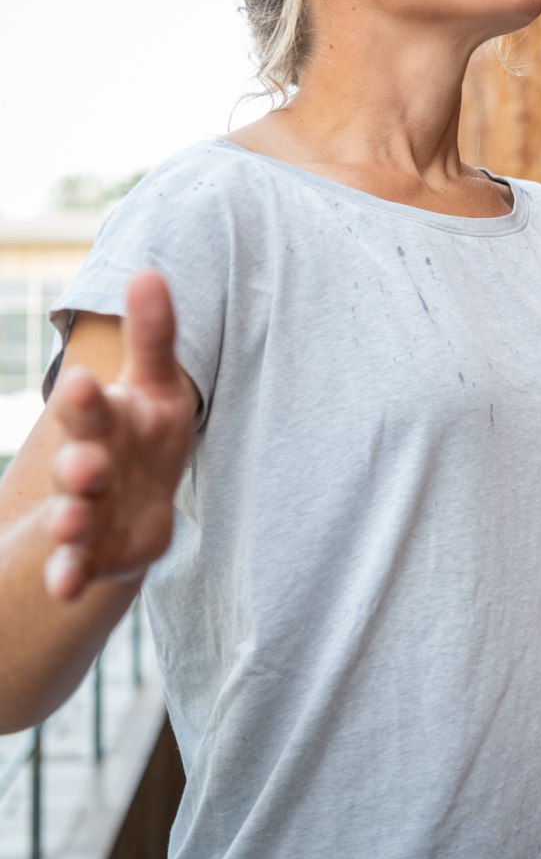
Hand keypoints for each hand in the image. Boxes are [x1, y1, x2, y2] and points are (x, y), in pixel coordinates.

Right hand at [43, 272, 195, 599]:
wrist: (134, 501)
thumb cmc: (146, 431)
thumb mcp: (156, 384)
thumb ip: (154, 335)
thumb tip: (150, 271)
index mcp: (106, 417)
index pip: (94, 404)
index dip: (88, 397)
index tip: (84, 381)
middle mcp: (89, 462)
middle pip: (81, 458)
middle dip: (81, 458)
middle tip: (84, 462)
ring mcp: (86, 509)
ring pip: (75, 512)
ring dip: (72, 516)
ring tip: (71, 520)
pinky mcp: (91, 553)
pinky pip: (76, 566)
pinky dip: (69, 576)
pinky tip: (65, 587)